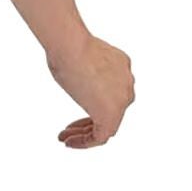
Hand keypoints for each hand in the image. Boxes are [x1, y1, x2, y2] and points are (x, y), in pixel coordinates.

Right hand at [48, 34, 134, 148]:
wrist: (72, 48)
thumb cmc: (68, 47)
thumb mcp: (78, 56)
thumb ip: (81, 69)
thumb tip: (70, 71)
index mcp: (121, 66)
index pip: (110, 89)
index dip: (90, 98)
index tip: (75, 102)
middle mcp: (126, 84)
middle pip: (110, 108)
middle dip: (88, 119)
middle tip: (68, 127)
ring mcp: (122, 100)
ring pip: (107, 124)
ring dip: (84, 133)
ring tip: (65, 138)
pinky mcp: (112, 115)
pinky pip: (101, 136)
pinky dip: (86, 142)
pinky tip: (70, 143)